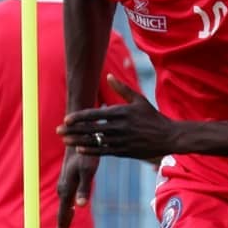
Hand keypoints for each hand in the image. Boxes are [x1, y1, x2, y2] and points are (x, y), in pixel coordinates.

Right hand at [52, 145, 97, 227]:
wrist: (80, 136)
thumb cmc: (86, 153)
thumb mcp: (88, 171)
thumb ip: (85, 189)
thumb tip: (80, 206)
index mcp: (66, 190)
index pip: (63, 217)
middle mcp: (63, 189)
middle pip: (61, 215)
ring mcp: (65, 185)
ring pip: (63, 208)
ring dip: (62, 222)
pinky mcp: (69, 179)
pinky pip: (66, 200)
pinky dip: (65, 211)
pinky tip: (70, 212)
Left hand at [56, 76, 179, 161]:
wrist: (169, 136)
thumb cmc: (153, 117)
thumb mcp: (139, 100)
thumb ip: (122, 89)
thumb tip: (108, 76)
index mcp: (121, 112)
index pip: (95, 114)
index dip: (79, 117)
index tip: (66, 119)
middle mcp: (120, 126)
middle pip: (91, 128)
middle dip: (73, 129)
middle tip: (58, 130)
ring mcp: (122, 140)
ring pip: (96, 141)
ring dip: (78, 141)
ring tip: (65, 141)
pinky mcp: (125, 151)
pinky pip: (105, 151)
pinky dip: (92, 150)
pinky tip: (80, 150)